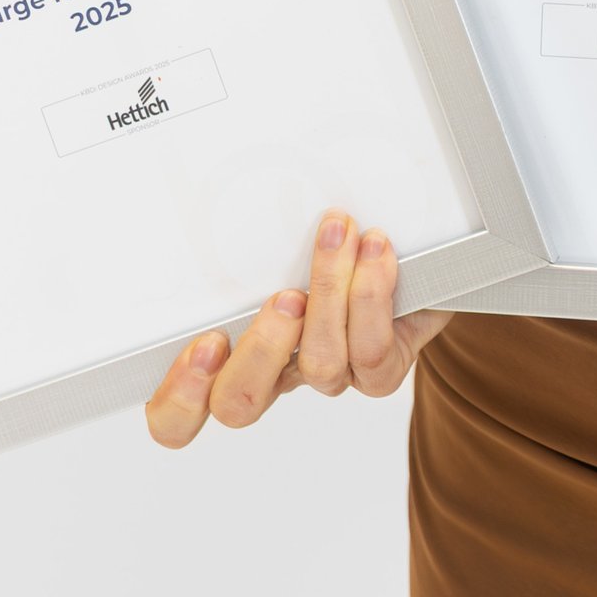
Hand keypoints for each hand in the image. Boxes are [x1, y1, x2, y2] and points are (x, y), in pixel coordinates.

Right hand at [143, 213, 447, 444]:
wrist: (416, 255)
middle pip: (240, 405)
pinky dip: (372, 293)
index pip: (179, 410)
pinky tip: (375, 248)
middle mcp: (277, 371)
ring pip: (318, 366)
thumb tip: (214, 186)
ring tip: (340, 232)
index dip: (180, 394)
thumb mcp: (279, 235)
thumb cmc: (334, 242)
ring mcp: (331, 376)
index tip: (206, 339)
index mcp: (232, 346)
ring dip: (329, 290)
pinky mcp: (380, 373)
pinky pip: (371, 352)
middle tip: (283, 299)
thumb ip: (249, 235)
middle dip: (257, 353)